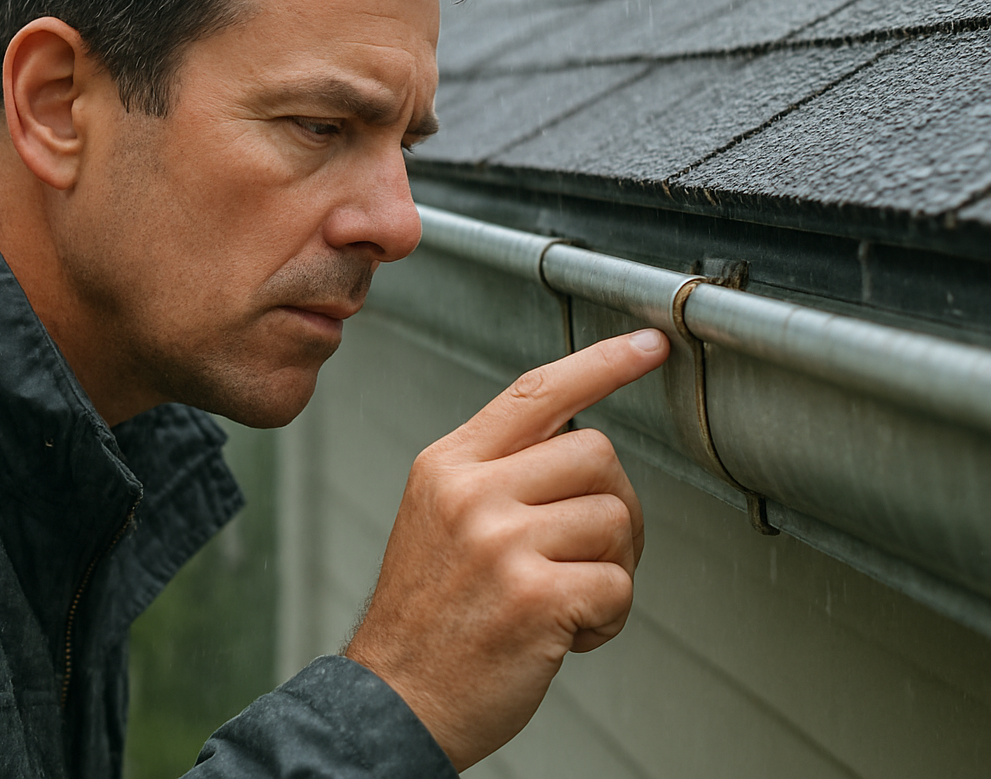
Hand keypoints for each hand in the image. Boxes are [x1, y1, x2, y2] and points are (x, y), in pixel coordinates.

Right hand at [344, 328, 669, 770]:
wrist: (394, 699)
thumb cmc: (428, 610)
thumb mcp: (441, 513)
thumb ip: (501, 469)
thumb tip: (581, 443)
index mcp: (450, 464)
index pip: (537, 391)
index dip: (602, 363)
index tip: (648, 345)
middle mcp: (473, 492)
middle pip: (596, 452)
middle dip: (613, 502)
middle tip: (590, 549)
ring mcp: (501, 542)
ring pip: (614, 517)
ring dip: (611, 565)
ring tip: (567, 596)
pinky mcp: (534, 596)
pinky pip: (618, 584)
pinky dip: (608, 616)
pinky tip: (566, 633)